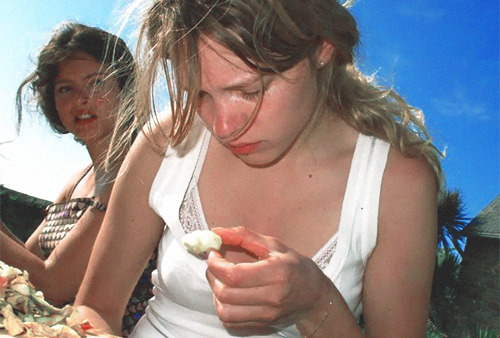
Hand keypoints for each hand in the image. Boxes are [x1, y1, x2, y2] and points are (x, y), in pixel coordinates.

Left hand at [206, 226, 330, 329]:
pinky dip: (223, 308)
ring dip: (215, 295)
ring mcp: (268, 314)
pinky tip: (228, 295)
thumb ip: (243, 236)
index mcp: (276, 273)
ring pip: (225, 312)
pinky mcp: (263, 325)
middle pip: (226, 294)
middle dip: (212, 276)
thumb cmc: (294, 266)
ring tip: (220, 281)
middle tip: (215, 264)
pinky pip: (231, 323)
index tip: (213, 253)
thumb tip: (216, 232)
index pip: (234, 275)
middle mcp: (272, 297)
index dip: (215, 264)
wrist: (314, 295)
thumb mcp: (273, 245)